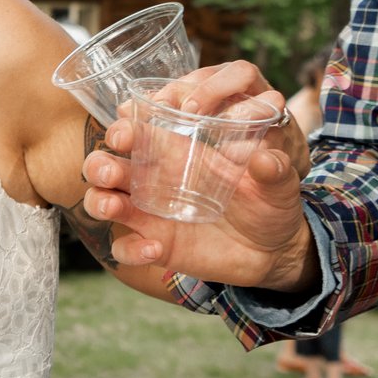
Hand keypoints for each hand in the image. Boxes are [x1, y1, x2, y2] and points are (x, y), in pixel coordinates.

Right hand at [80, 60, 317, 287]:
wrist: (272, 250)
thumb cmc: (270, 205)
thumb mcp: (279, 185)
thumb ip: (274, 170)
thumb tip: (266, 157)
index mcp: (179, 154)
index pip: (138, 132)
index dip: (123, 127)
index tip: (125, 128)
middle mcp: (156, 181)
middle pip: (107, 165)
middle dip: (99, 164)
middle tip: (111, 171)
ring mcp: (151, 215)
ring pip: (103, 201)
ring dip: (99, 201)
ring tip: (115, 207)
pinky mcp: (155, 246)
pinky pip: (125, 247)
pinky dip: (132, 249)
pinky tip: (155, 250)